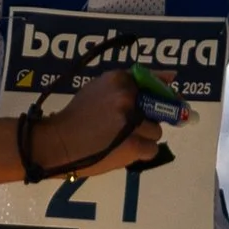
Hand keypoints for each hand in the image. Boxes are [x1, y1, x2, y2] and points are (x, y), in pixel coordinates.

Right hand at [28, 67, 173, 178]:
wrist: (57, 143)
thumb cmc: (75, 116)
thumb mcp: (97, 88)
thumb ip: (129, 82)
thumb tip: (172, 75)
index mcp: (119, 79)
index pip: (153, 82)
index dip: (160, 95)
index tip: (163, 102)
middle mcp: (127, 96)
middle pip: (156, 110)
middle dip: (146, 119)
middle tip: (128, 128)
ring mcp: (131, 121)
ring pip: (156, 132)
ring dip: (142, 138)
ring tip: (119, 141)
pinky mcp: (133, 144)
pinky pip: (152, 149)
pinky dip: (140, 153)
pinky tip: (122, 151)